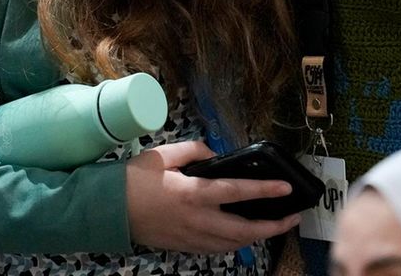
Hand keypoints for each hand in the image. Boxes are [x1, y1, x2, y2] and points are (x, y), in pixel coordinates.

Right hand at [126, 140, 299, 252]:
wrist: (107, 210)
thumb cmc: (134, 180)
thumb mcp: (163, 154)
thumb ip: (193, 151)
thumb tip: (214, 154)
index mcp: (193, 194)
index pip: (237, 192)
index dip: (265, 191)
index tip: (286, 189)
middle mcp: (197, 220)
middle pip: (244, 230)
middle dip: (273, 226)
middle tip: (292, 217)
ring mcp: (191, 237)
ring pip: (233, 245)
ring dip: (257, 237)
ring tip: (273, 225)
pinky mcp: (184, 247)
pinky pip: (217, 249)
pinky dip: (235, 243)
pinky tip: (242, 234)